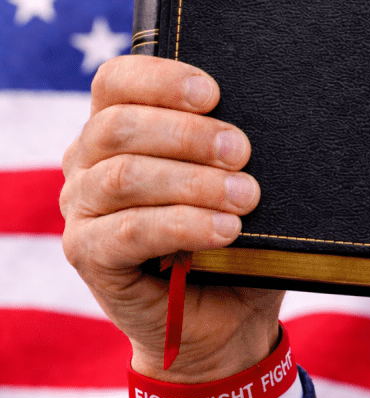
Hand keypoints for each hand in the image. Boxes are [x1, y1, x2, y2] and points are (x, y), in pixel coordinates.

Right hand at [60, 55, 284, 397]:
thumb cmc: (233, 237)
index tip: (215, 93)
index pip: (116, 80)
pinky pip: (129, 231)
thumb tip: (260, 120)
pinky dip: (183, 225)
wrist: (225, 319)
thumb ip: (230, 148)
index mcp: (116, 128)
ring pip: (123, 176)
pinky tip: (225, 230)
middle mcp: (86, 162)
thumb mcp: (234, 182)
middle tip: (242, 151)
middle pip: (119, 126)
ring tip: (245, 196)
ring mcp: (80, 209)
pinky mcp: (88, 255)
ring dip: (192, 182)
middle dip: (188, 134)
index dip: (162, 78)